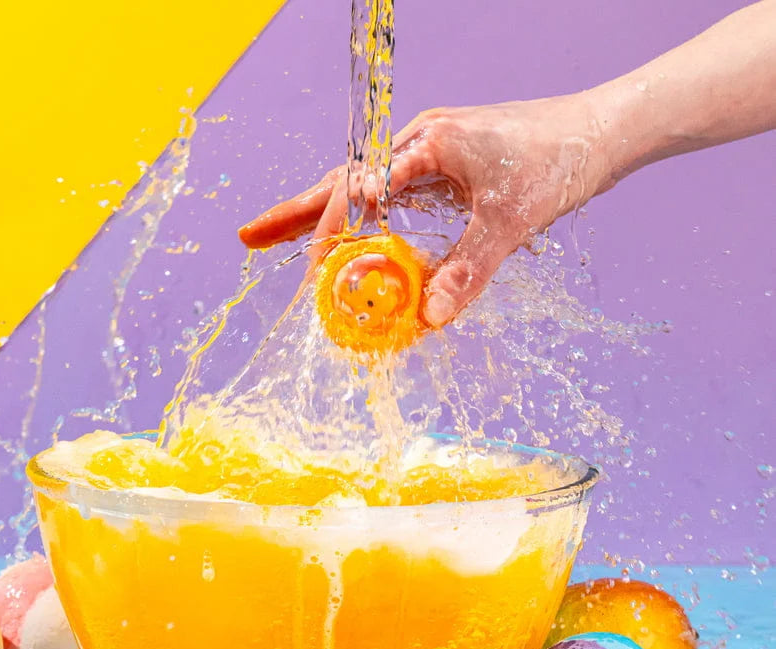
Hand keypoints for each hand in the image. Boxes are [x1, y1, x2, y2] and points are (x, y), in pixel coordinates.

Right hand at [239, 94, 614, 326]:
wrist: (600, 131)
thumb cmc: (558, 160)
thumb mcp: (510, 222)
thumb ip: (466, 269)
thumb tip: (427, 317)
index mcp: (425, 145)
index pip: (357, 192)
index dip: (330, 237)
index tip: (314, 278)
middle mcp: (417, 144)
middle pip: (340, 182)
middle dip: (294, 213)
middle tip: (248, 238)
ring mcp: (426, 154)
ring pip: (359, 187)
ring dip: (321, 214)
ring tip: (280, 237)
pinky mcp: (441, 167)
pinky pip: (388, 195)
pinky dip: (363, 218)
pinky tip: (352, 237)